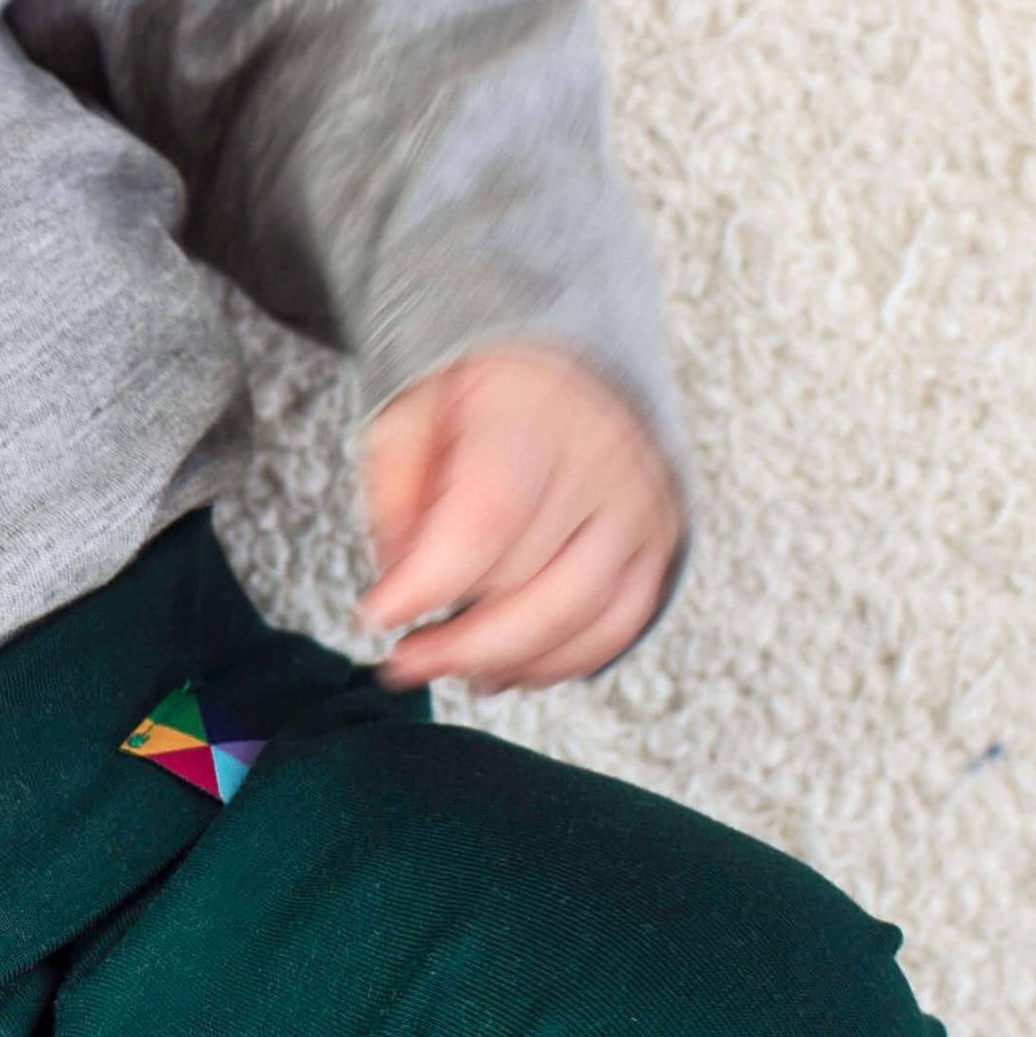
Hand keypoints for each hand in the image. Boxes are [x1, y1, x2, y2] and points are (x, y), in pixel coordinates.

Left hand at [356, 345, 681, 693]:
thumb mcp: (409, 417)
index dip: (429, 582)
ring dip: (505, 661)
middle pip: (531, 581)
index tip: (377, 615)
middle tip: (404, 659)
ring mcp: (640, 506)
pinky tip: (507, 668)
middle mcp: (601, 459)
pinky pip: (617, 627)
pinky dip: (559, 663)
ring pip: (578, 617)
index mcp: (530, 411)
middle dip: (456, 640)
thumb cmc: (475, 397)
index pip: (487, 516)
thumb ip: (394, 496)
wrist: (562, 368)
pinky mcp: (658, 544)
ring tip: (450, 667)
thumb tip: (398, 589)